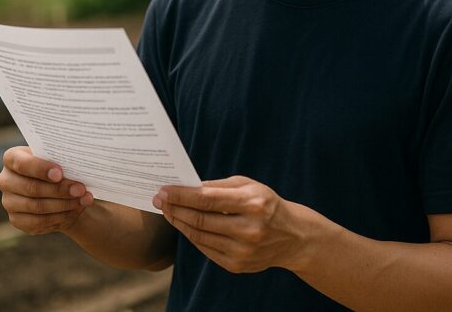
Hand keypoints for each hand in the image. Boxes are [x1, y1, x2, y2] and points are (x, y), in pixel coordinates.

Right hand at [0, 146, 93, 234]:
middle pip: (32, 188)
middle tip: (80, 189)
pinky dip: (60, 217)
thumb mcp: (58, 159)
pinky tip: (74, 210)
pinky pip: (39, 222)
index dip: (40, 169)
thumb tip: (76, 168)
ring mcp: (9, 202)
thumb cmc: (58, 168)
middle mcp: (6, 180)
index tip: (60, 173)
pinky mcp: (16, 220)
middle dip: (59, 189)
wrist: (57, 190)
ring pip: (37, 206)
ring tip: (83, 200)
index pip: (21, 163)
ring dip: (64, 204)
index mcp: (12, 158)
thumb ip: (61, 161)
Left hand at [153, 175, 307, 273]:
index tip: (163, 190)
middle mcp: (249, 230)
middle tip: (158, 199)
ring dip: (179, 222)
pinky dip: (191, 236)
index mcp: (253, 203)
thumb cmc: (265, 204)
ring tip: (168, 211)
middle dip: (174, 208)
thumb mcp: (249, 186)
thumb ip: (218, 186)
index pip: (206, 200)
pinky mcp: (237, 265)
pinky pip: (205, 249)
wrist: (292, 237)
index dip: (181, 195)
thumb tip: (186, 186)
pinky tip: (183, 225)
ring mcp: (243, 251)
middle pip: (199, 219)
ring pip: (199, 236)